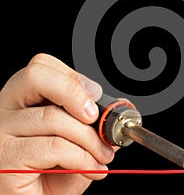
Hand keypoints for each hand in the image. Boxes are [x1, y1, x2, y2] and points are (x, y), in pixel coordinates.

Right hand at [0, 53, 115, 194]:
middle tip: (95, 117)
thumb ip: (88, 123)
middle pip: (36, 76)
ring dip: (89, 138)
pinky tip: (91, 168)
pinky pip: (55, 145)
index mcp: (21, 100)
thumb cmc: (51, 176)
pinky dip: (81, 157)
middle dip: (75, 93)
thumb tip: (112, 110)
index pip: (41, 66)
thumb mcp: (74, 142)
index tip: (95, 96)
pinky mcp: (6, 158)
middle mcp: (5, 110)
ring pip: (54, 116)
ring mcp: (1, 133)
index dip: (73, 77)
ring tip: (103, 154)